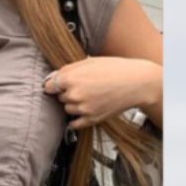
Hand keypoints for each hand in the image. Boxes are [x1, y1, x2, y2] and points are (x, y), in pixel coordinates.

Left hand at [43, 57, 160, 129]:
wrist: (136, 82)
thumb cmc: (114, 68)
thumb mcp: (88, 62)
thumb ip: (67, 70)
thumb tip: (50, 79)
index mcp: (70, 78)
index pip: (49, 86)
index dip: (54, 85)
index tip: (59, 85)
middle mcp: (74, 94)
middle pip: (60, 97)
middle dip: (67, 93)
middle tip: (84, 87)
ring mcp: (83, 108)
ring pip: (68, 109)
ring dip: (74, 104)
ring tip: (90, 96)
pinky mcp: (92, 119)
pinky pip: (75, 124)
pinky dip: (76, 120)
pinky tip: (83, 112)